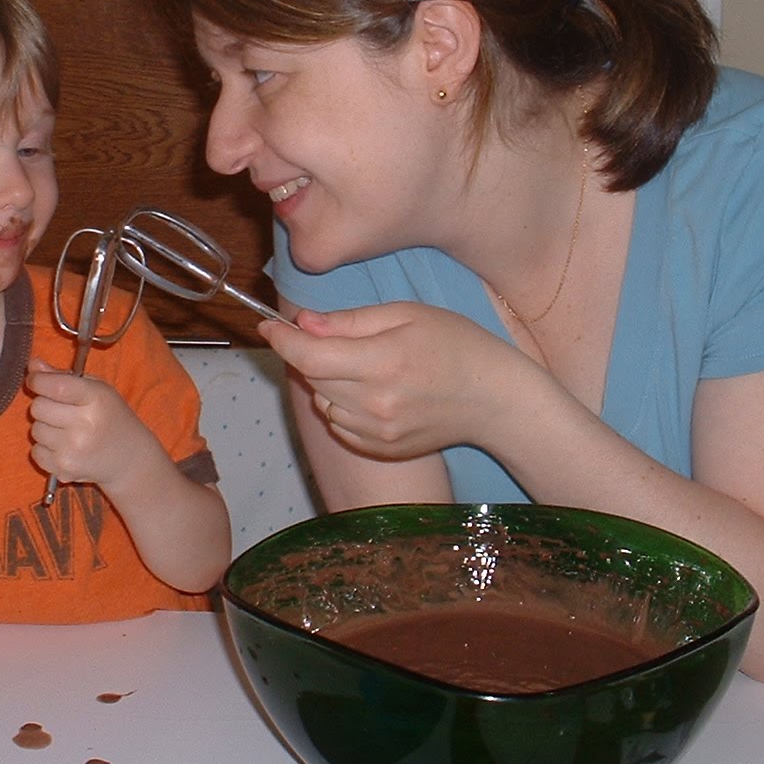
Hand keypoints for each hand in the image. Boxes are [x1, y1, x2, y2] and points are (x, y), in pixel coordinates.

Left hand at [25, 357, 163, 492]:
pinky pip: (36, 452)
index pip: (55, 386)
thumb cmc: (111, 417)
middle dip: (44, 404)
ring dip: (45, 427)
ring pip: (35, 430)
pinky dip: (45, 449)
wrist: (130, 459)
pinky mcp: (64, 469)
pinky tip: (64, 447)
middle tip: (60, 409)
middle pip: (38, 407)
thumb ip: (62, 375)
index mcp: (96, 398)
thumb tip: (32, 364)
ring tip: (66, 430)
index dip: (38, 380)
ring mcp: (73, 450)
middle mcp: (85, 424)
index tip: (36, 380)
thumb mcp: (96, 389)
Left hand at [261, 301, 538, 459]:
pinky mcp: (380, 448)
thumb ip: (350, 321)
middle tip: (333, 337)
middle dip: (310, 354)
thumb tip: (303, 322)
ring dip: (327, 381)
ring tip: (364, 365)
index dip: (281, 339)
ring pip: (323, 402)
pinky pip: (339, 423)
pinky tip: (374, 392)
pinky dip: (343, 405)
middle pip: (312, 377)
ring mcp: (377, 432)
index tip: (267, 325)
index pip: (309, 356)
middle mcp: (374, 403)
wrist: (495, 400)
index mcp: (381, 362)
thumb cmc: (456, 345)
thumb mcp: (406, 315)